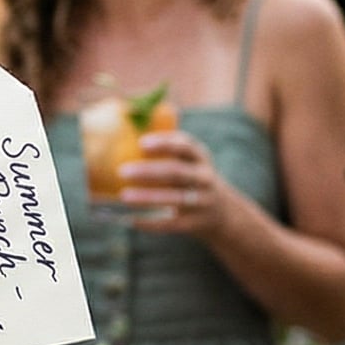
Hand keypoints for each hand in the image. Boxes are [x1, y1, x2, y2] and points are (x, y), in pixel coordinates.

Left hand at [122, 130, 247, 238]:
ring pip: (174, 199)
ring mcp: (202, 202)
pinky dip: (150, 222)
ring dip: (148, 198)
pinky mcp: (194, 224)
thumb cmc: (191, 178)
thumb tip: (128, 121)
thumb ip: (166, 147)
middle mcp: (204, 178)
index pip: (186, 146)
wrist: (222, 211)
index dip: (165, 144)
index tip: (141, 143)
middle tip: (122, 171)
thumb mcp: (188, 160)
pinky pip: (170, 223)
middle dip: (149, 172)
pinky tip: (129, 219)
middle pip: (177, 173)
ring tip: (124, 196)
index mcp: (200, 158)